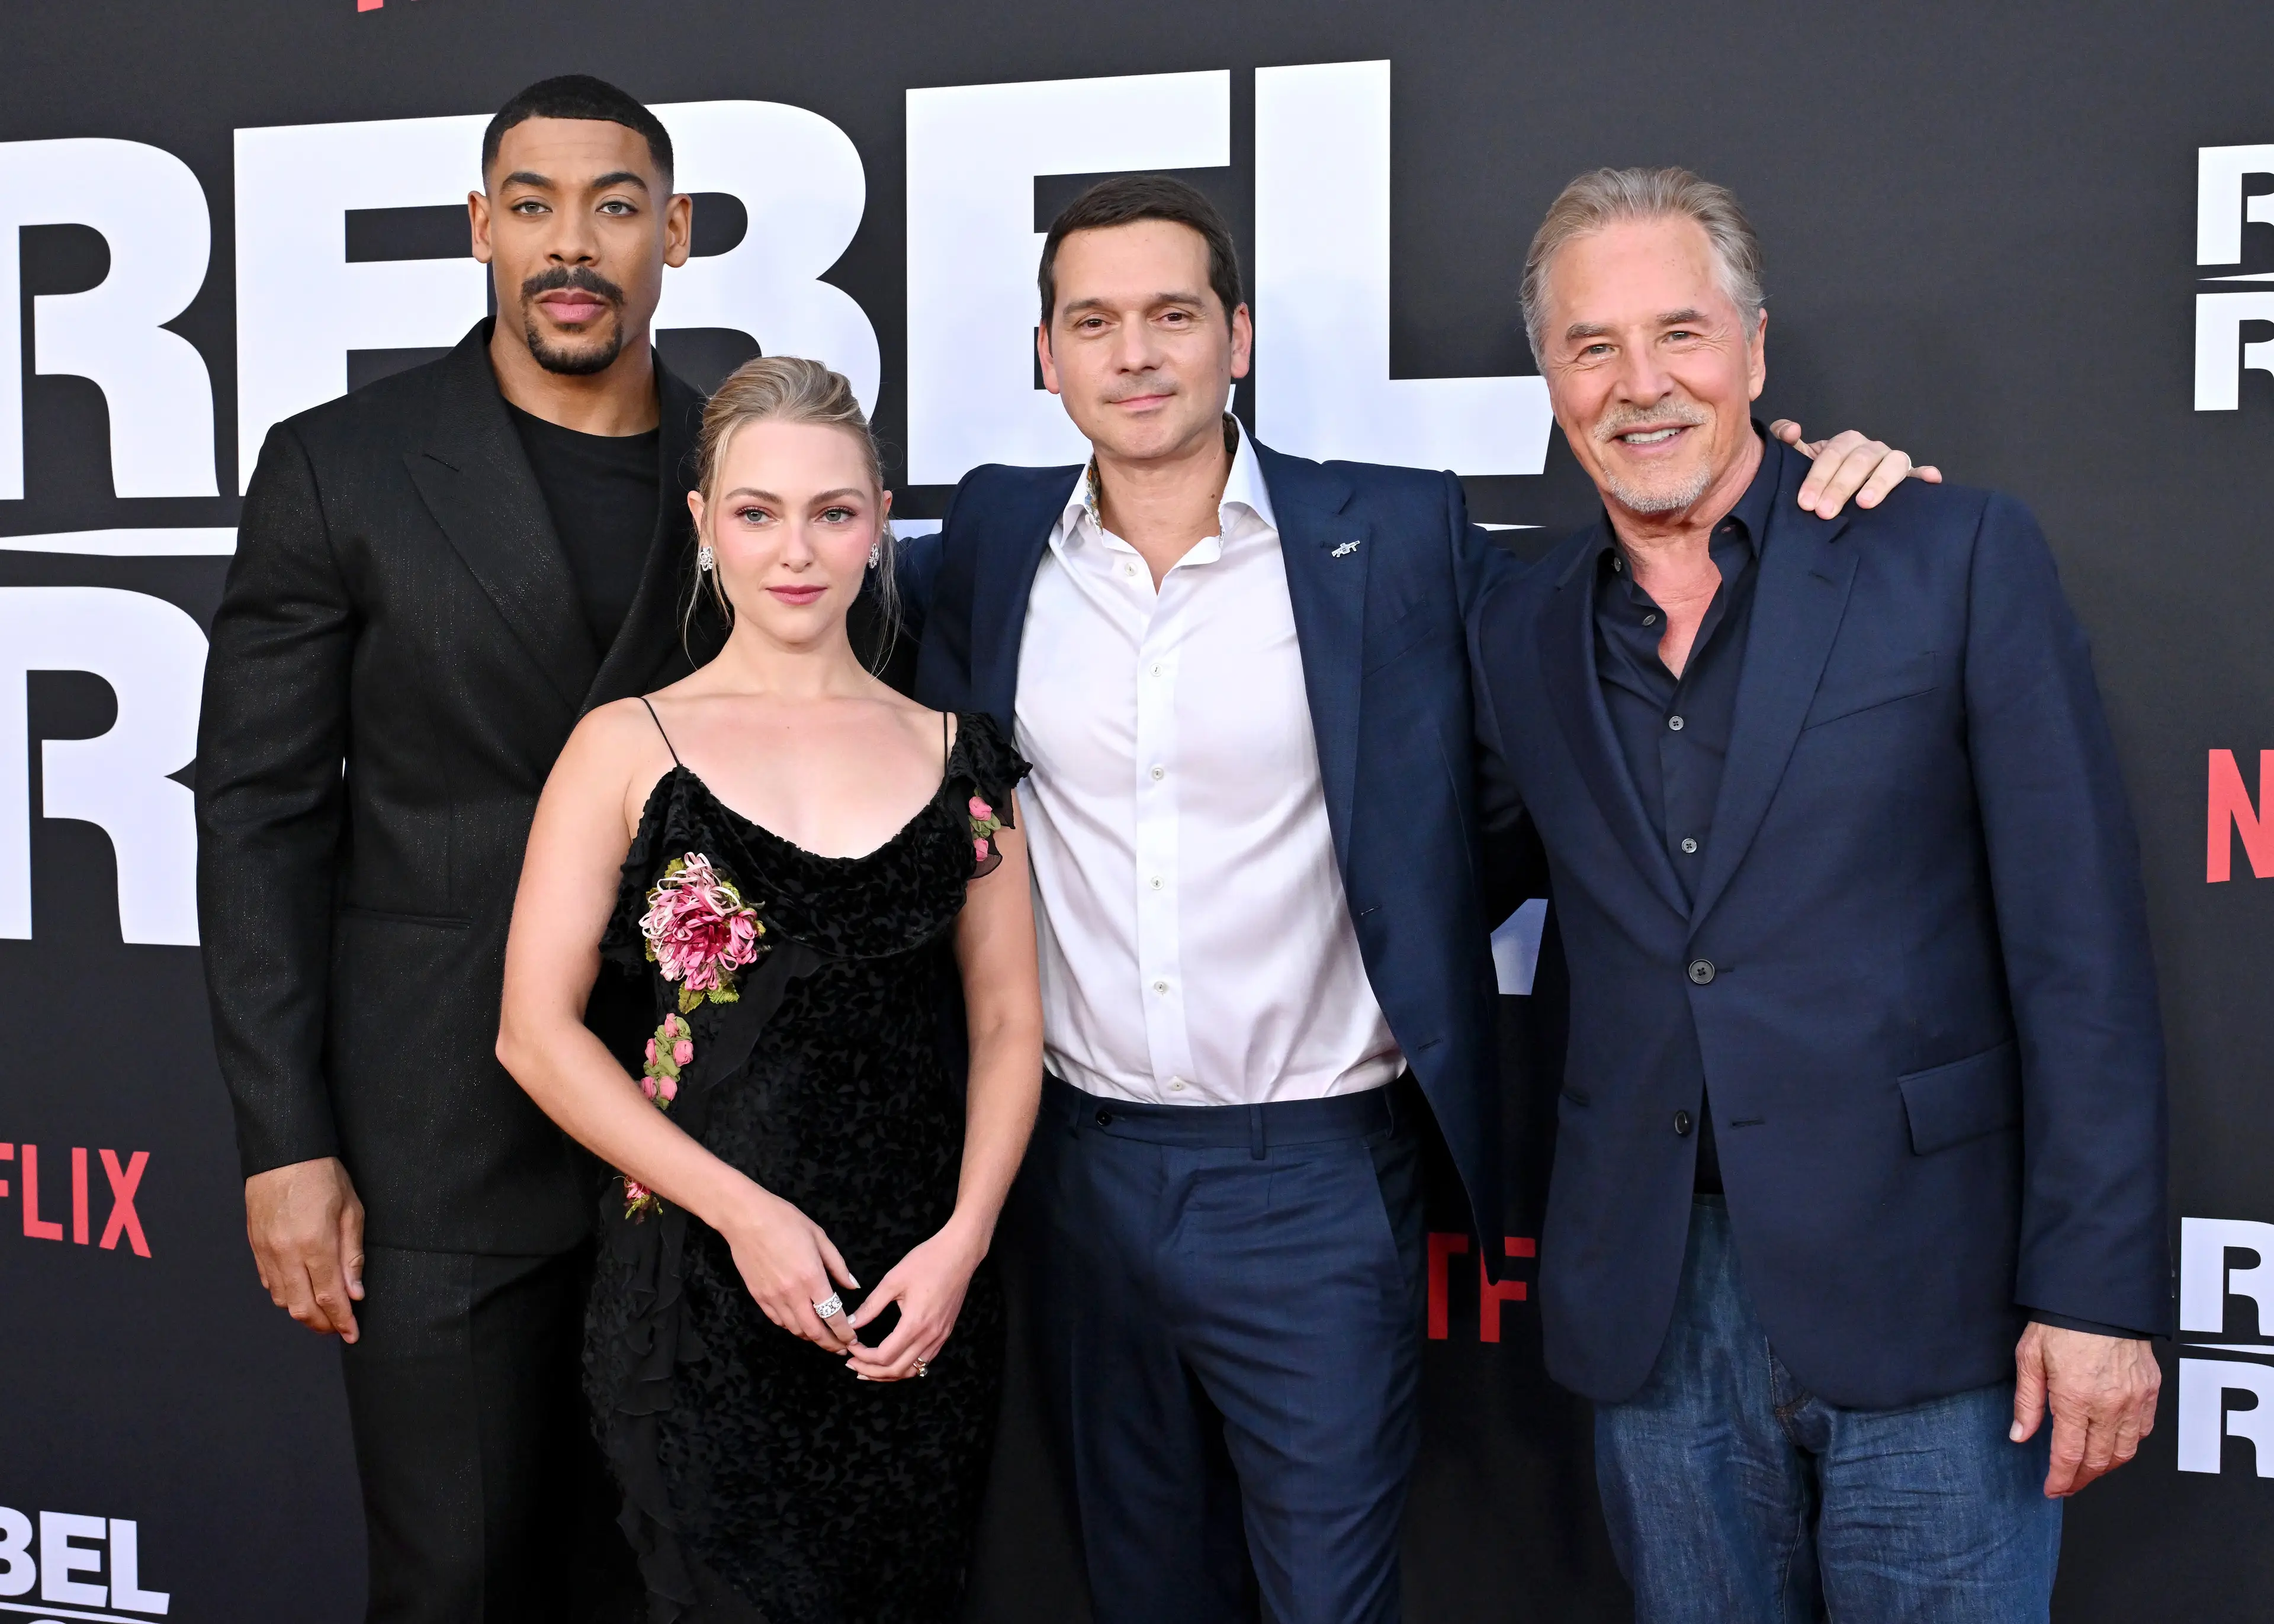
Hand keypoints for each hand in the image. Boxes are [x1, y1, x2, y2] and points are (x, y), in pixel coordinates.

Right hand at [245, 1157, 365, 1341]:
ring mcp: (266, 1251)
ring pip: (283, 1300)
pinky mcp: (255, 1246)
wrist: (284, 1152)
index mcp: (314, 1244)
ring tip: (324, 1314)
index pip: (329, 1297)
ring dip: (303, 1313)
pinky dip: (286, 1295)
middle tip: (339, 1329)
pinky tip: (301, 1293)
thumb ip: (352, 1255)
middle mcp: (286, 1253)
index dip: (342, 1321)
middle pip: (302, 1307)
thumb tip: (355, 1293)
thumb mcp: (351, 1210)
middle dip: (322, 1325)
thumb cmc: (323, 1176)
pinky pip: (269, 1283)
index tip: (353, 1334)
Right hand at [719, 1184, 860, 1351]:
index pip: (833, 1316)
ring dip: (810, 1337)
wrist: (745, 1218)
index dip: (844, 1333)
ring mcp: (773, 1297)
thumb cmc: (785, 1220)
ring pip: (795, 1329)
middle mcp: (792, 1293)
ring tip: (822, 1336)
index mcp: (812, 1278)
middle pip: (814, 1331)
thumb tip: (853, 1286)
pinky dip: (791, 1327)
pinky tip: (799, 1324)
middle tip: (840, 1348)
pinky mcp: (758, 1297)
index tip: (852, 1339)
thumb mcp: (819, 1237)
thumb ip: (838, 1265)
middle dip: (830, 1343)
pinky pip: (778, 1320)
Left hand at [843, 1223, 984, 1381]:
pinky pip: (924, 1361)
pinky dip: (905, 1366)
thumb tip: (851, 1323)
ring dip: (888, 1373)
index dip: (862, 1357)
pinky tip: (892, 1359)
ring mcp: (940, 1337)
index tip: (850, 1347)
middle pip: (896, 1370)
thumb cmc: (927, 1261)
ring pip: (911, 1370)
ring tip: (868, 1369)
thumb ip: (871, 1306)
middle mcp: (930, 1336)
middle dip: (871, 1371)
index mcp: (915, 1323)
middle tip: (852, 1364)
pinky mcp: (945, 1333)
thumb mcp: (893, 1280)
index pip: (884, 1356)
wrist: (960, 1253)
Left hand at [1770, 419, 1941, 517]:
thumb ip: (1785, 443)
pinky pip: (1918, 474)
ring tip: (1865, 503)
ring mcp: (1890, 462)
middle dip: (1840, 486)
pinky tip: (1931, 480)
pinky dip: (1925, 474)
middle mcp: (1869, 449)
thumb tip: (1792, 430)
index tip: (1805, 501)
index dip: (1818, 476)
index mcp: (1844, 444)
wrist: (1834, 496)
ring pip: (1891, 462)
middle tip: (1825, 512)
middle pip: (1859, 460)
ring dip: (1879, 482)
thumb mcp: (1797, 462)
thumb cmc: (1817, 479)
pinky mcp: (1908, 477)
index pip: (1832, 453)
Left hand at [2011, 1322, 2161, 1497]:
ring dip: (2106, 1467)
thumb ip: (2027, 1402)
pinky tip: (2112, 1444)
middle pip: (2099, 1461)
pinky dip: (2129, 1445)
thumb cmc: (2061, 1323)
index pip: (2070, 1455)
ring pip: (2126, 1452)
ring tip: (2087, 1471)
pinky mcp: (2151, 1391)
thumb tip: (2020, 1435)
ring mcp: (2136, 1400)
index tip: (2052, 1489)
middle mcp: (2111, 1405)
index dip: (2060, 1479)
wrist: (2099, 1297)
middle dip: (2081, 1480)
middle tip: (2067, 1485)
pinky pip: (2144, 1431)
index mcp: (2076, 1399)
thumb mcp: (2030, 1359)